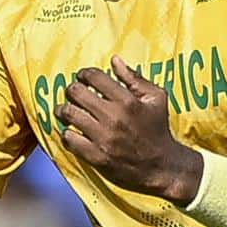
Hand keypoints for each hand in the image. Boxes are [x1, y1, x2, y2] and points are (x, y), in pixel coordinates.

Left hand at [55, 56, 201, 203]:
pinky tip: (72, 132)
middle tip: (73, 94)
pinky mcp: (96, 156)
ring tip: (66, 110)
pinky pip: (69, 138)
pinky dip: (67, 133)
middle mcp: (113, 117)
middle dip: (72, 90)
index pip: (94, 77)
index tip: (82, 77)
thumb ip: (135, 78)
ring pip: (68, 114)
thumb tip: (114, 60)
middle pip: (76, 93)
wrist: (163, 167)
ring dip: (63, 110)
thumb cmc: (158, 129)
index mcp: (128, 101)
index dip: (84, 74)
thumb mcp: (156, 99)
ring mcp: (103, 138)